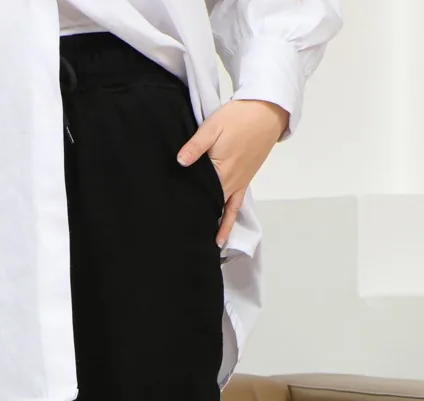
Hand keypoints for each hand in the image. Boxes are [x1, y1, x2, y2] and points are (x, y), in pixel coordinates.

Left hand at [178, 100, 289, 247]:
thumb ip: (195, 147)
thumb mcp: (212, 127)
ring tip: (200, 248)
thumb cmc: (238, 117)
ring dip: (212, 228)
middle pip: (209, 206)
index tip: (173, 222)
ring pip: (222, 211)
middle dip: (196, 222)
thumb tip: (180, 162)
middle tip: (181, 241)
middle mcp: (230, 183)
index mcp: (220, 171)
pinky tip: (221, 236)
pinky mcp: (244, 181)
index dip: (186, 207)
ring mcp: (238, 184)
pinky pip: (234, 208)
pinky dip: (227, 222)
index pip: (198, 195)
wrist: (267, 112)